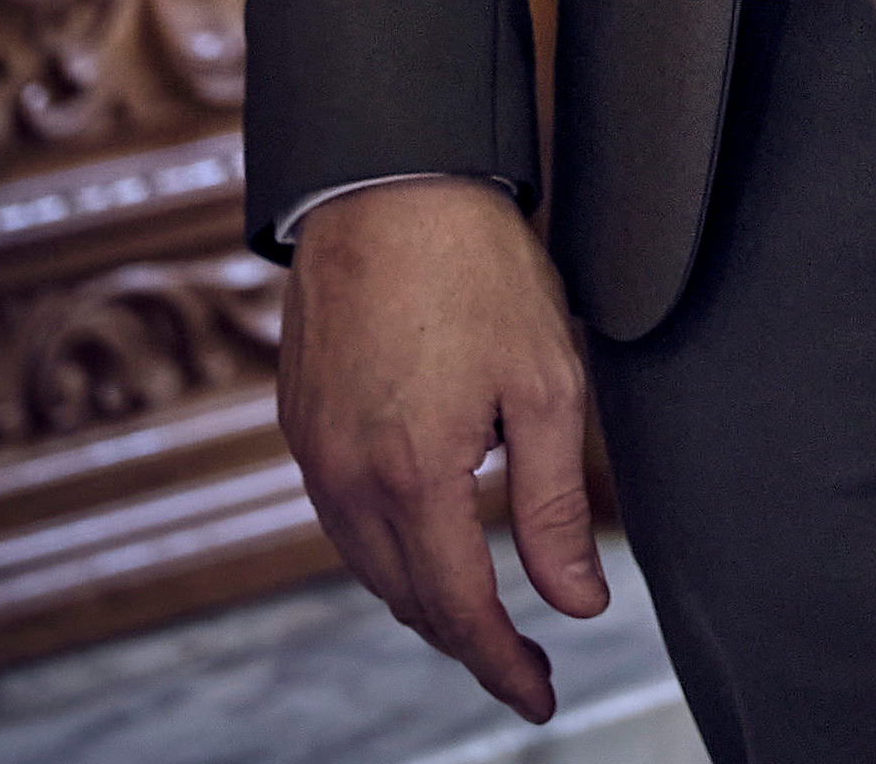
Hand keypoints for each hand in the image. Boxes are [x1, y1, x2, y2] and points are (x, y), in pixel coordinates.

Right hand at [278, 177, 606, 725]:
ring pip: (368, 565)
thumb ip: (554, 505)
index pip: (460, 611)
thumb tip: (576, 603)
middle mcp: (347, 479)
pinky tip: (423, 534)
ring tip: (480, 608)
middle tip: (522, 658)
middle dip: (467, 638)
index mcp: (412, 478)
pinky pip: (341, 517)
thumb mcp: (547, 382)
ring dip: (424, 596)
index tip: (542, 695)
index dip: (503, 665)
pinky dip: (385, 546)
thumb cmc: (477, 267)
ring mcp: (313, 451)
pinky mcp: (298, 420)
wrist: (387, 179)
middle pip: (408, 600)